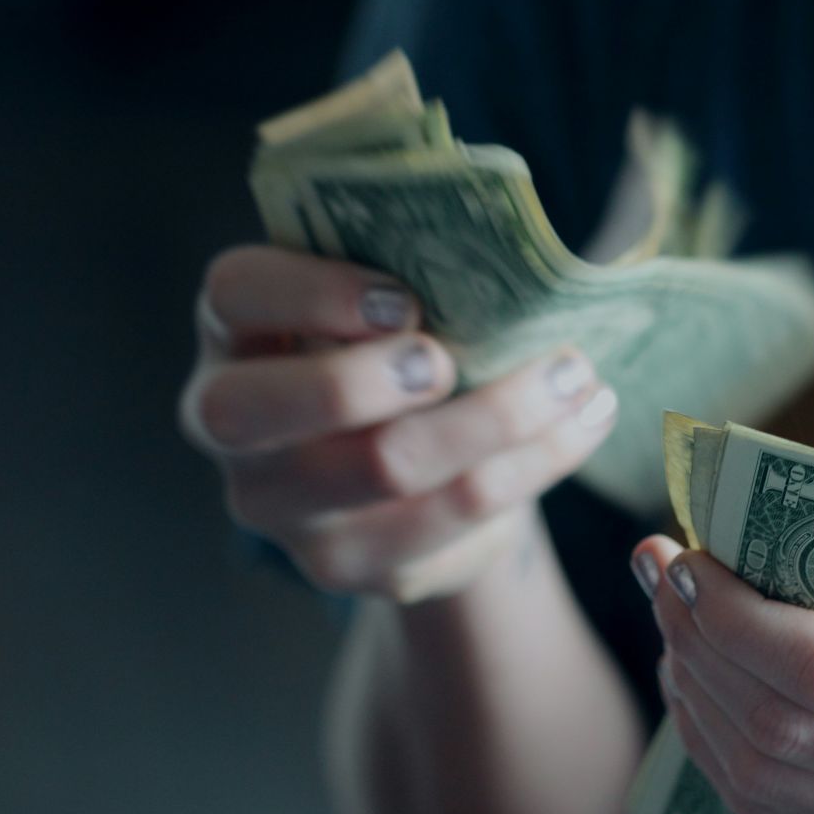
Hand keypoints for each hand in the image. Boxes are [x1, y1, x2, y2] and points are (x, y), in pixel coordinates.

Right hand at [179, 246, 617, 601]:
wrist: (415, 463)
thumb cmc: (397, 346)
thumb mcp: (385, 297)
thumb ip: (410, 266)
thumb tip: (507, 248)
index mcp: (235, 332)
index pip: (235, 295)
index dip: (311, 293)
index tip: (405, 299)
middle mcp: (231, 426)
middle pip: (266, 409)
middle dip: (367, 379)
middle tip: (452, 360)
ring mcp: (285, 509)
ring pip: (385, 469)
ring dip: (498, 417)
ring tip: (575, 376)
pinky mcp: (353, 565)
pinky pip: (452, 521)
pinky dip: (532, 466)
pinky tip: (581, 425)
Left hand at [632, 525, 813, 813]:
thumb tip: (738, 507)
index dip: (732, 617)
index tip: (686, 556)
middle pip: (781, 730)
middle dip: (696, 645)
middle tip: (661, 573)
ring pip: (763, 783)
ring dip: (694, 696)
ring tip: (674, 623)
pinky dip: (720, 748)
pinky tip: (702, 684)